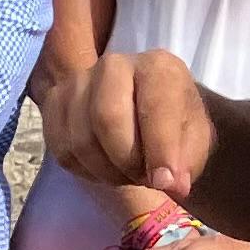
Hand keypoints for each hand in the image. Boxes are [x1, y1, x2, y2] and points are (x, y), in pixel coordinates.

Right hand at [53, 50, 216, 201]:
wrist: (146, 118)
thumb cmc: (175, 128)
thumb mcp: (196, 142)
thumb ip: (187, 160)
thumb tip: (172, 185)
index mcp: (158, 67)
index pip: (154, 107)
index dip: (160, 150)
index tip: (166, 184)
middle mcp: (113, 65)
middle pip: (106, 118)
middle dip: (126, 161)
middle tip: (143, 178)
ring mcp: (77, 82)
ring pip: (80, 140)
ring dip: (106, 171)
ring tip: (127, 174)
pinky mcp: (53, 104)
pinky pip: (62, 150)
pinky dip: (85, 171)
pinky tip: (105, 168)